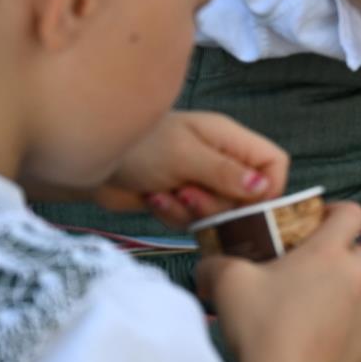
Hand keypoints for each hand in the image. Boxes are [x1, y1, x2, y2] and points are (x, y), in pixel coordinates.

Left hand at [95, 112, 289, 227]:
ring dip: (192, 211)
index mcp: (229, 139)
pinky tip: (152, 198)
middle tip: (189, 194)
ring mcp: (201, 182)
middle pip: (248, 196)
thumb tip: (263, 187)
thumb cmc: (137, 145)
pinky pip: (194, 222)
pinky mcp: (180, 202)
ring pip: (220, 213)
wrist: (86, 159)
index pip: (274, 163)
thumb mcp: (184, 156)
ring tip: (166, 194)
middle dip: (218, 203)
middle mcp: (220, 160)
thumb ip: (225, 172)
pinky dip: (173, 216)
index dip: (269, 187)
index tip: (248, 203)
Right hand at [200, 203, 360, 361]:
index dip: (334, 211)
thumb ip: (217, 263)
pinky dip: (346, 321)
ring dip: (341, 289)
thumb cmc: (261, 327)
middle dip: (331, 254)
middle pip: (354, 251)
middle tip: (299, 269)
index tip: (314, 222)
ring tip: (307, 306)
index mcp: (330, 252)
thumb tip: (208, 265)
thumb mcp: (227, 283)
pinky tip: (319, 335)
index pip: (351, 212)